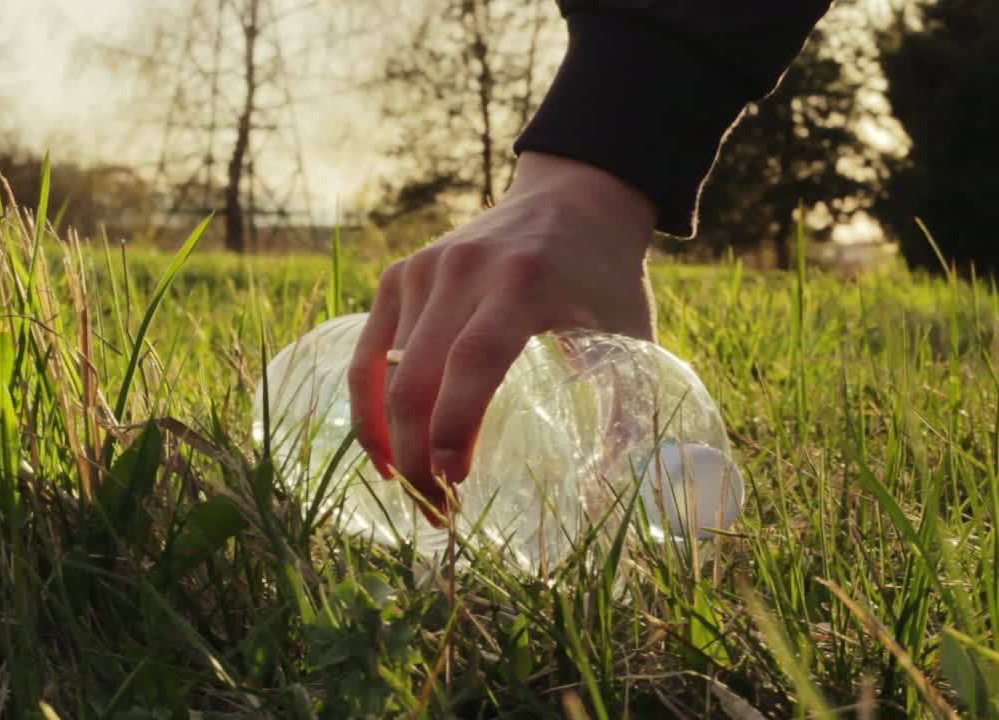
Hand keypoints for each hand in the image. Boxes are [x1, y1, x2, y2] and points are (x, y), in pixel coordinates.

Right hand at [347, 151, 657, 521]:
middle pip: (418, 376)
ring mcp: (423, 270)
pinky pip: (369, 353)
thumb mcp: (631, 330)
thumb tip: (623, 488)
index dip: (456, 423)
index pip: (474, 358)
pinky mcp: (400, 275)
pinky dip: (367, 407)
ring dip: (391, 443)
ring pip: (385, 372)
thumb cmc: (604, 276)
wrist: (572, 198)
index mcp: (524, 282)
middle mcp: (464, 271)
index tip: (456, 482)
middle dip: (420, 457)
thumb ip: (628, 402)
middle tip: (440, 515)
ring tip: (415, 495)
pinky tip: (382, 453)